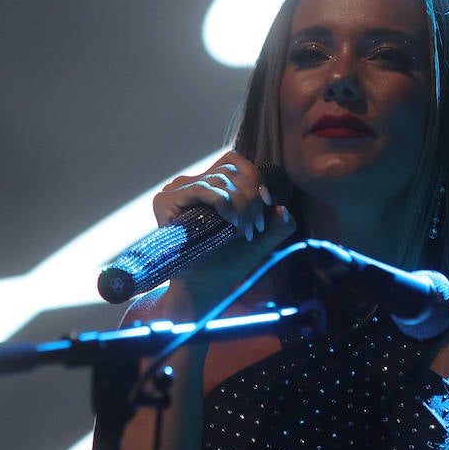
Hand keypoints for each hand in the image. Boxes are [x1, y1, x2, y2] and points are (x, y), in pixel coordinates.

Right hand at [153, 151, 296, 306]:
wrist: (204, 287)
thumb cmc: (228, 264)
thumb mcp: (261, 242)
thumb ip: (277, 226)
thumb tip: (283, 209)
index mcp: (209, 185)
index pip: (235, 162)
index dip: (255, 177)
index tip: (268, 202)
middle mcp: (190, 183)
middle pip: (231, 170)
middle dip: (252, 198)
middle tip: (255, 227)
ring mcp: (176, 190)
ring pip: (221, 179)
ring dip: (242, 204)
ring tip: (245, 230)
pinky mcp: (165, 201)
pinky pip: (203, 189)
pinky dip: (224, 203)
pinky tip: (232, 222)